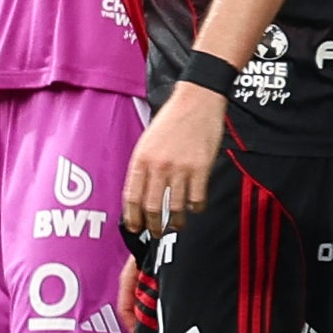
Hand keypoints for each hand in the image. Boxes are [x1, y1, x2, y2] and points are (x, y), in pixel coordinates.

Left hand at [124, 84, 224, 237]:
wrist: (197, 100)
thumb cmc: (172, 119)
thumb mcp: (148, 141)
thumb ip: (143, 166)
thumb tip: (141, 194)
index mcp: (141, 158)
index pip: (131, 197)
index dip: (132, 218)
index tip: (136, 228)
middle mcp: (158, 165)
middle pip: (152, 207)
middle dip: (153, 226)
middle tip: (156, 232)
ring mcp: (180, 168)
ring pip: (174, 208)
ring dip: (175, 222)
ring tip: (177, 225)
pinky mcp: (201, 168)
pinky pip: (196, 199)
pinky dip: (195, 208)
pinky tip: (194, 207)